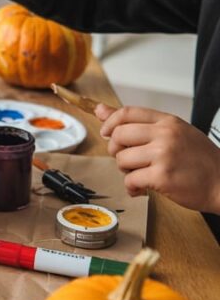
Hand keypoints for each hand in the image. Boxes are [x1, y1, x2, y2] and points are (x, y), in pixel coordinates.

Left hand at [95, 104, 219, 213]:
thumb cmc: (199, 160)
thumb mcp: (175, 133)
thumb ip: (140, 123)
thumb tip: (100, 110)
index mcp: (168, 121)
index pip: (126, 112)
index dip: (110, 122)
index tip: (106, 133)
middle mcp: (165, 135)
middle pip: (119, 135)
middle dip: (116, 150)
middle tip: (128, 160)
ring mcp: (163, 155)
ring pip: (122, 159)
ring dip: (125, 170)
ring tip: (140, 175)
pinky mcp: (162, 177)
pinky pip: (130, 180)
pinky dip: (132, 187)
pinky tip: (142, 189)